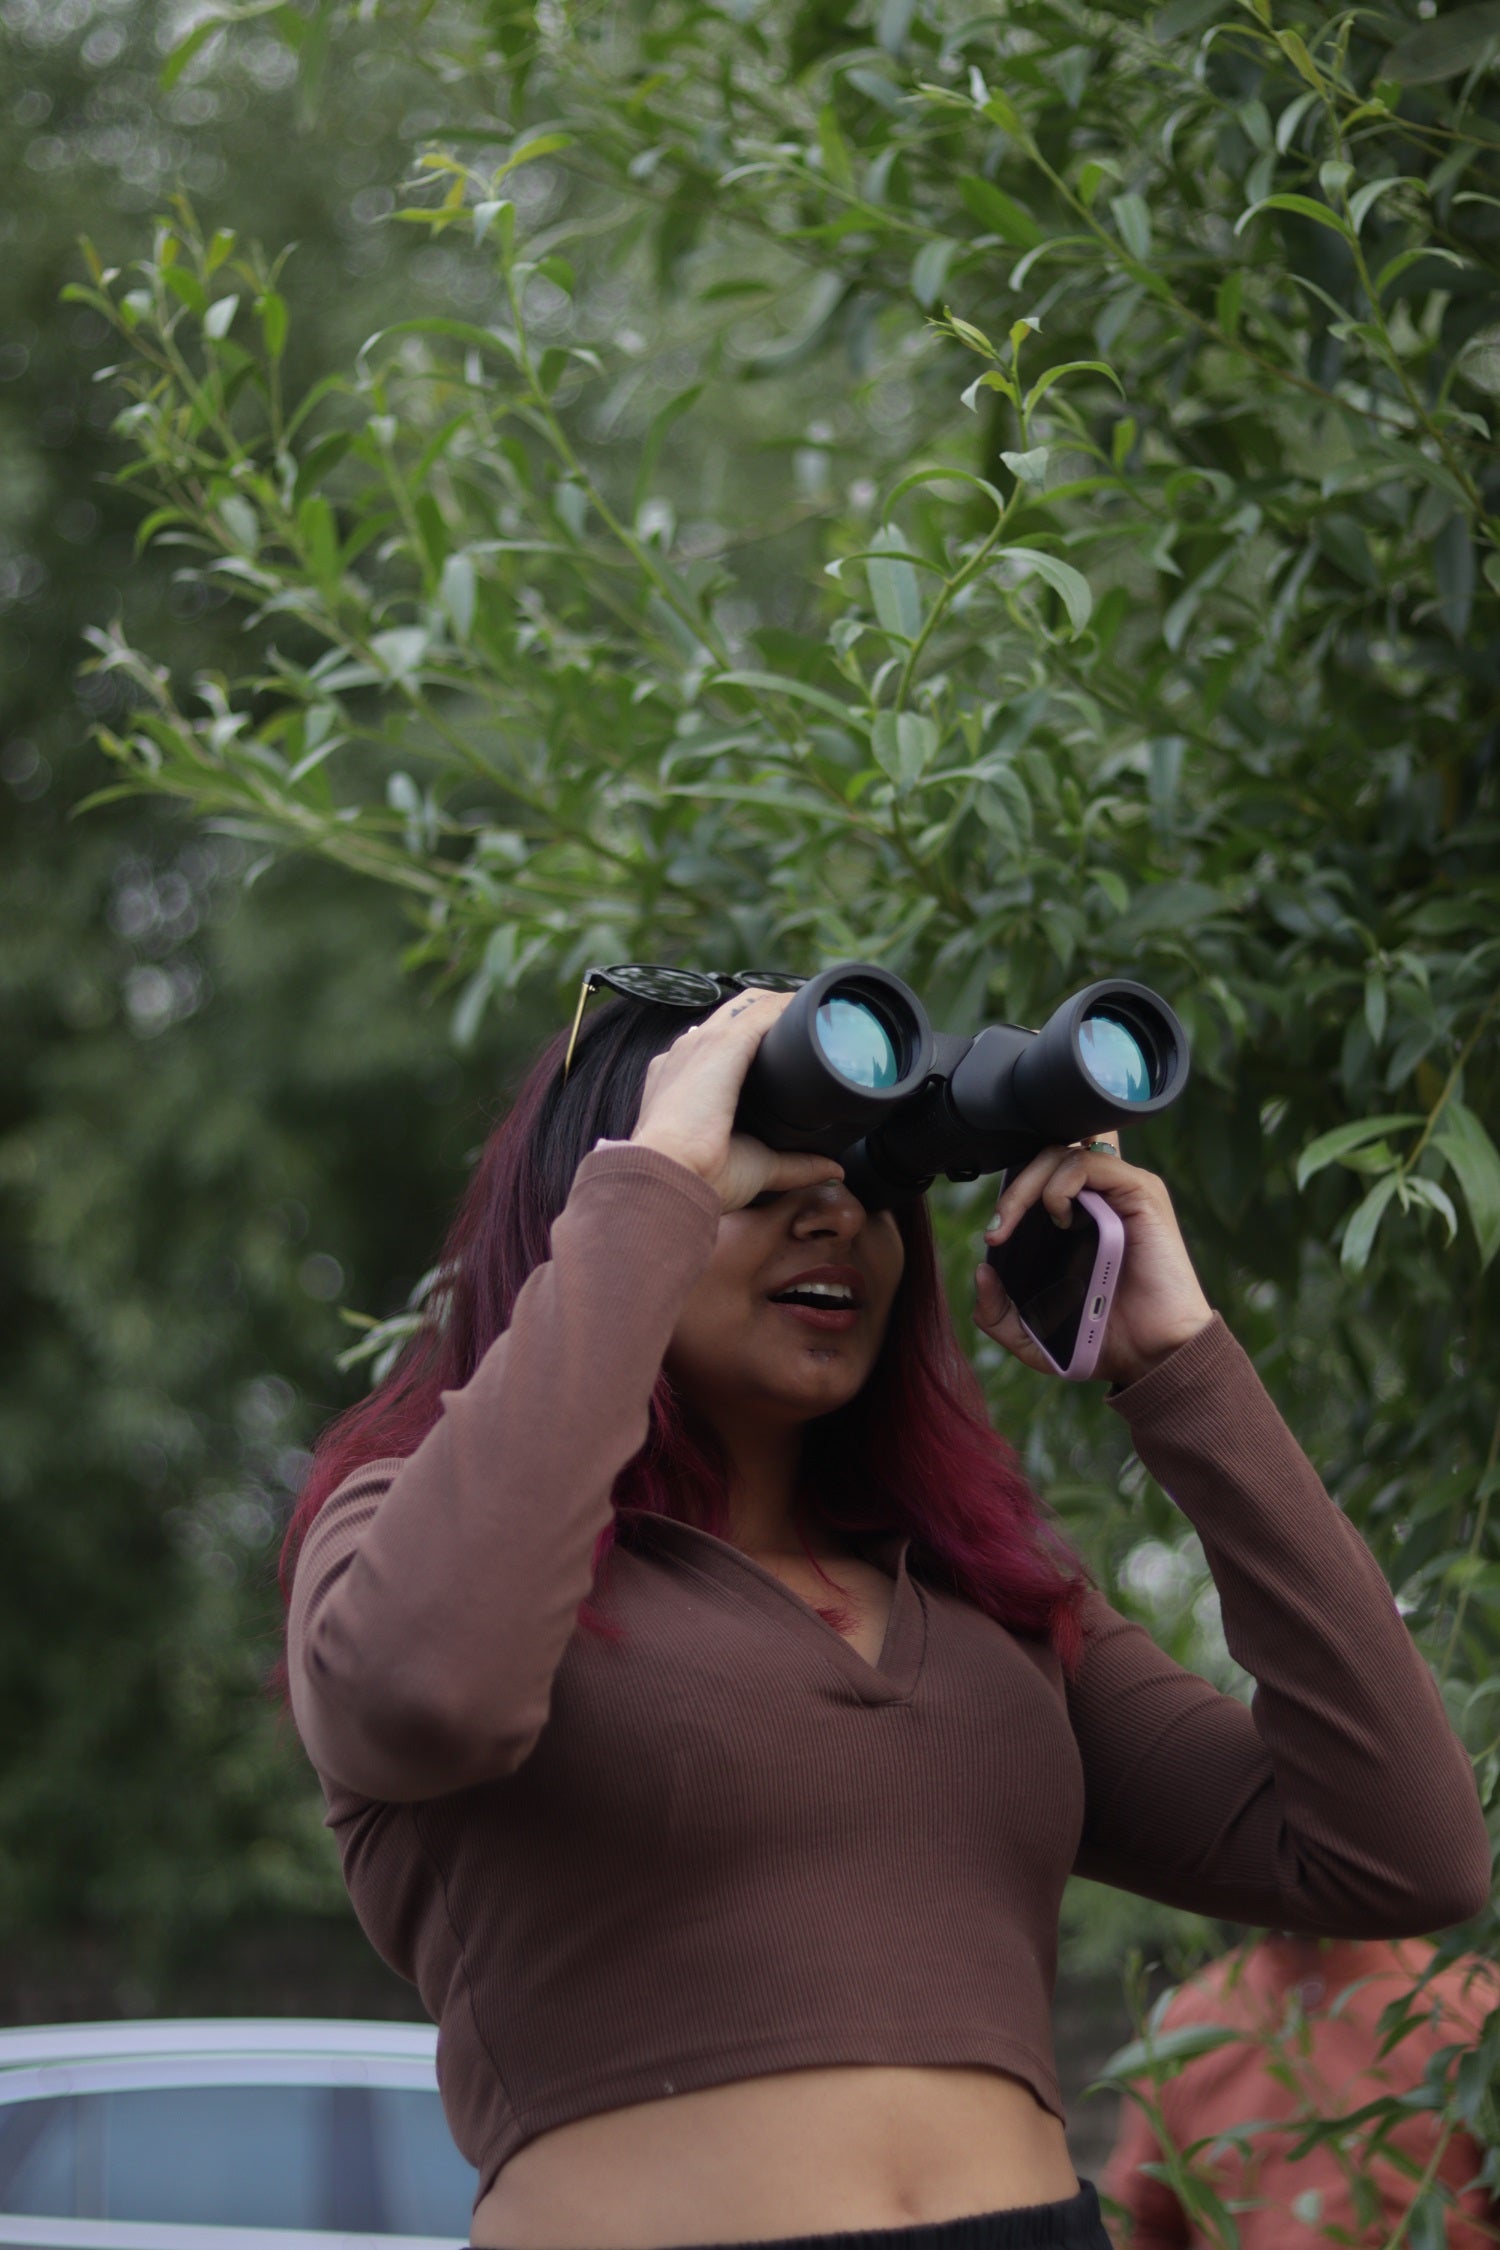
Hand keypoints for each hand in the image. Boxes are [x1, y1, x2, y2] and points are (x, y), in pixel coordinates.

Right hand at [629, 989, 846, 1211]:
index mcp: (682, 1080)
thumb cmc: (701, 1176)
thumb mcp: (756, 1168)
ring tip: (820, 1012)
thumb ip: (795, 1166)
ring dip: (783, 1006)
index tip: (787, 1049)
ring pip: (749, 1006)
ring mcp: (700, 1042)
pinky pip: (760, 1011)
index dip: (755, 1041)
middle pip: (734, 1016)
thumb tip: (834, 1173)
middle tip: (813, 1028)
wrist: (668, 1174)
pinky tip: (813, 1008)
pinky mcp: (721, 1042)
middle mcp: (687, 1054)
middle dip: (772, 1016)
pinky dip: (787, 1006)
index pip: (718, 1045)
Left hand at [972, 1136, 1212, 1386]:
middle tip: (997, 1231)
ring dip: (1027, 1186)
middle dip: (1012, 1189)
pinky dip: (1061, 1186)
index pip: (1044, 1171)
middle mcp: (1102, 1197)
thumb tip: (981, 1271)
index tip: (995, 1232)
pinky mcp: (1141, 1192)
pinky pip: (1090, 1163)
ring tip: (1016, 1225)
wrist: (1153, 1357)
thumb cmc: (1103, 1340)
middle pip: (1046, 1156)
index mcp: (1080, 1217)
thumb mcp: (1034, 1337)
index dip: (1013, 1186)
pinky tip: (1060, 1220)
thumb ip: (998, 1314)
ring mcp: (1122, 1191)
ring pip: (1062, 1155)